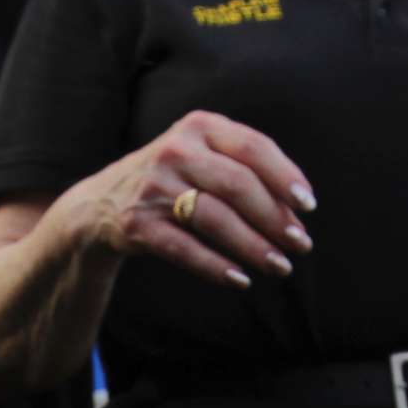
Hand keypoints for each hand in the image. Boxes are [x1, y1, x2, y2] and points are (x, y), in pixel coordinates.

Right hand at [70, 111, 315, 290]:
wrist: (99, 204)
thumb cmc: (171, 181)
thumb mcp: (202, 156)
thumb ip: (244, 169)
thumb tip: (296, 210)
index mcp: (199, 126)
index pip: (253, 147)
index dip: (285, 177)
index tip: (308, 206)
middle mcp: (175, 151)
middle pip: (238, 185)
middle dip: (274, 218)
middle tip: (300, 244)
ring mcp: (154, 187)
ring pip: (215, 218)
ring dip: (253, 246)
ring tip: (279, 266)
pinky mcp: (137, 223)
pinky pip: (185, 249)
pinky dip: (216, 267)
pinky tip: (241, 281)